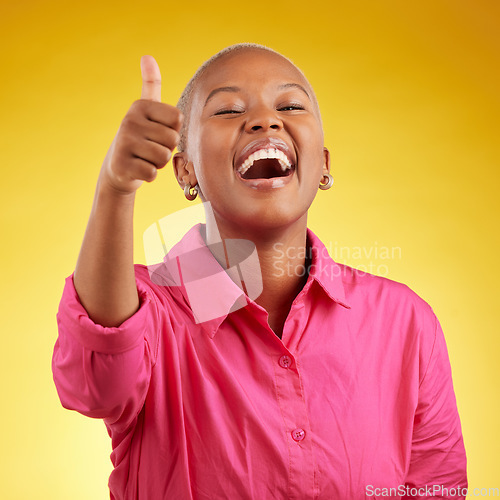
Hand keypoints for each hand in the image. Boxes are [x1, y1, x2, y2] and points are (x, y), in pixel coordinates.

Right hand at [99, 55, 182, 193]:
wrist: (118, 168)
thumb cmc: (141, 138)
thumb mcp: (146, 110)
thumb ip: (151, 85)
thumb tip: (147, 56)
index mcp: (140, 105)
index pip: (178, 119)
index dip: (173, 130)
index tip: (158, 132)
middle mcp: (129, 120)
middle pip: (172, 139)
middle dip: (166, 149)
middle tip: (150, 149)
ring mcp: (124, 143)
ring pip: (164, 157)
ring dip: (158, 163)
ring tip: (144, 158)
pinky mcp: (122, 165)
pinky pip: (152, 173)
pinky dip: (149, 176)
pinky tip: (137, 169)